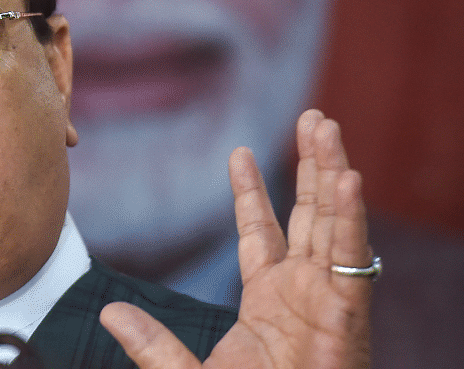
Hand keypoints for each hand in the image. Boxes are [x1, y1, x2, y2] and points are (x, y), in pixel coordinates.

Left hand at [99, 109, 372, 368]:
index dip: (252, 192)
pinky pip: (353, 262)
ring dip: (334, 173)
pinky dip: (352, 219)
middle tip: (315, 118)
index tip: (239, 152)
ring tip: (327, 126)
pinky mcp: (348, 321)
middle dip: (312, 166)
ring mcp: (329, 305)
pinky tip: (349, 176)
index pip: (262, 234)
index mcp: (270, 305)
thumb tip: (110, 312)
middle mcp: (304, 296)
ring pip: (336, 225)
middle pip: (311, 216)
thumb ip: (153, 345)